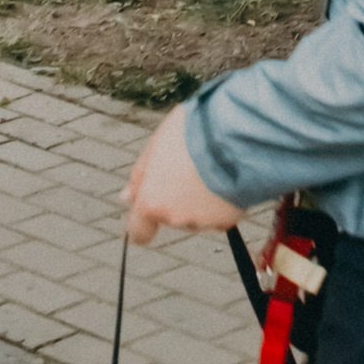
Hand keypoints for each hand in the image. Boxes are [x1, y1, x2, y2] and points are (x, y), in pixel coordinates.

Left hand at [125, 102, 243, 243]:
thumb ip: (140, 176)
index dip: (143, 223)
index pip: (138, 231)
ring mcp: (203, 221)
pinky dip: (223, 201)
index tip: (150, 211)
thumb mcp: (157, 144)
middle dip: (179, 198)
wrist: (237, 133)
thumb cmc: (194, 132)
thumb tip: (127, 198)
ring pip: (198, 215)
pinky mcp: (229, 219)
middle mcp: (175, 217)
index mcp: (152, 200)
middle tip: (192, 168)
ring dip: (202, 198)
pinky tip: (228, 177)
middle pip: (172, 215)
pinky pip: (221, 213)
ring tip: (213, 167)